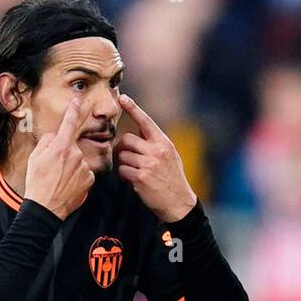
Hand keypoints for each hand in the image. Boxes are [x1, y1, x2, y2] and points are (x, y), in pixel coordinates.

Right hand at [24, 98, 94, 219]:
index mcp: (61, 146)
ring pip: (78, 161)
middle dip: (64, 155)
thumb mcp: (34, 158)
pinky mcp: (90, 179)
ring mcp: (84, 167)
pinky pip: (84, 173)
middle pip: (72, 147)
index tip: (77, 101)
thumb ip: (47, 142)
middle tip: (52, 170)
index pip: (69, 123)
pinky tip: (68, 186)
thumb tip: (55, 138)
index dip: (73, 110)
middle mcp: (76, 154)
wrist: (45, 208)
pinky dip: (77, 177)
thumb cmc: (37, 183)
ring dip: (71, 167)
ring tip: (59, 180)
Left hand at [115, 94, 196, 222]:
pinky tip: (133, 180)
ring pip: (122, 155)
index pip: (145, 121)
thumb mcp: (170, 156)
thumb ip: (155, 144)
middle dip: (122, 148)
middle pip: (126, 139)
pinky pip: (122, 170)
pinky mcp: (141, 177)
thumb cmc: (172, 178)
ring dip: (123, 163)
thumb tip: (138, 135)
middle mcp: (156, 150)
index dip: (133, 108)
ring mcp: (148, 164)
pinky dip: (124, 175)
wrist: (178, 202)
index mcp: (163, 142)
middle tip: (127, 157)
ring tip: (133, 171)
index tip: (123, 98)